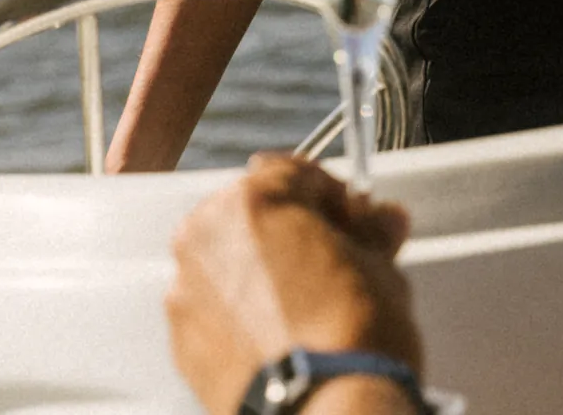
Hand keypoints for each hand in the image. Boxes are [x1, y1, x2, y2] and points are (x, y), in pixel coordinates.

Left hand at [166, 152, 421, 414]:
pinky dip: (243, 313)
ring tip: (307, 305)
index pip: (296, 171)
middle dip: (293, 230)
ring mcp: (187, 292)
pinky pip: (216, 308)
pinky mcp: (182, 342)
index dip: (333, 193)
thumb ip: (371, 232)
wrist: (322, 408)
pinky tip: (281, 334)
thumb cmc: (349, 335)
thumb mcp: (380, 266)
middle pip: (253, 213)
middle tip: (334, 258)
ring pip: (231, 261)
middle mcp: (205, 238)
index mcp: (252, 202)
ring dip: (264, 271)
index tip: (353, 215)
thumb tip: (381, 221)